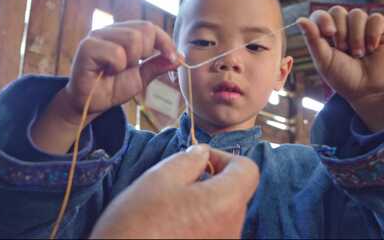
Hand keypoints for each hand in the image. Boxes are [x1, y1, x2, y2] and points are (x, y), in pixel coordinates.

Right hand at [62, 21, 179, 120]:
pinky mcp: (87, 47)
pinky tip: (106, 72)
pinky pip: (116, 52)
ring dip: (131, 61)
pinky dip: (117, 66)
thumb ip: (158, 64)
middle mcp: (110, 30)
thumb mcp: (141, 77)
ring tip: (117, 71)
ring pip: (132, 39)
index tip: (174, 58)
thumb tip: (181, 57)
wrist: (90, 105)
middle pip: (144, 30)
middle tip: (131, 68)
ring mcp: (97, 36)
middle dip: (145, 54)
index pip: (150, 27)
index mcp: (123, 33)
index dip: (165, 41)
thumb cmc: (112, 88)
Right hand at [90, 144, 259, 238]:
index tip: (198, 161)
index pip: (247, 170)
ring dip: (201, 205)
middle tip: (177, 183)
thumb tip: (201, 153)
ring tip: (168, 210)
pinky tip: (169, 229)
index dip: (224, 157)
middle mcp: (232, 230)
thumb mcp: (157, 178)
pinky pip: (212, 234)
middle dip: (211, 181)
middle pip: (235, 194)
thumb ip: (187, 160)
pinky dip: (196, 226)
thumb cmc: (136, 225)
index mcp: (225, 203)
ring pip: (222, 216)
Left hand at [298, 6, 383, 131]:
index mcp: (327, 33)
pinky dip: (372, 34)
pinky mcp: (382, 29)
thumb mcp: (324, 61)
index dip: (323, 19)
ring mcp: (363, 26)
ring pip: (357, 14)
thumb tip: (300, 19)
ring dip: (356, 36)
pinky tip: (372, 48)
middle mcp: (344, 26)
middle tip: (344, 50)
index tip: (329, 33)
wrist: (367, 90)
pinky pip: (376, 19)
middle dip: (340, 32)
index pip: (320, 14)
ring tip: (359, 54)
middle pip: (338, 11)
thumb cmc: (343, 76)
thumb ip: (313, 40)